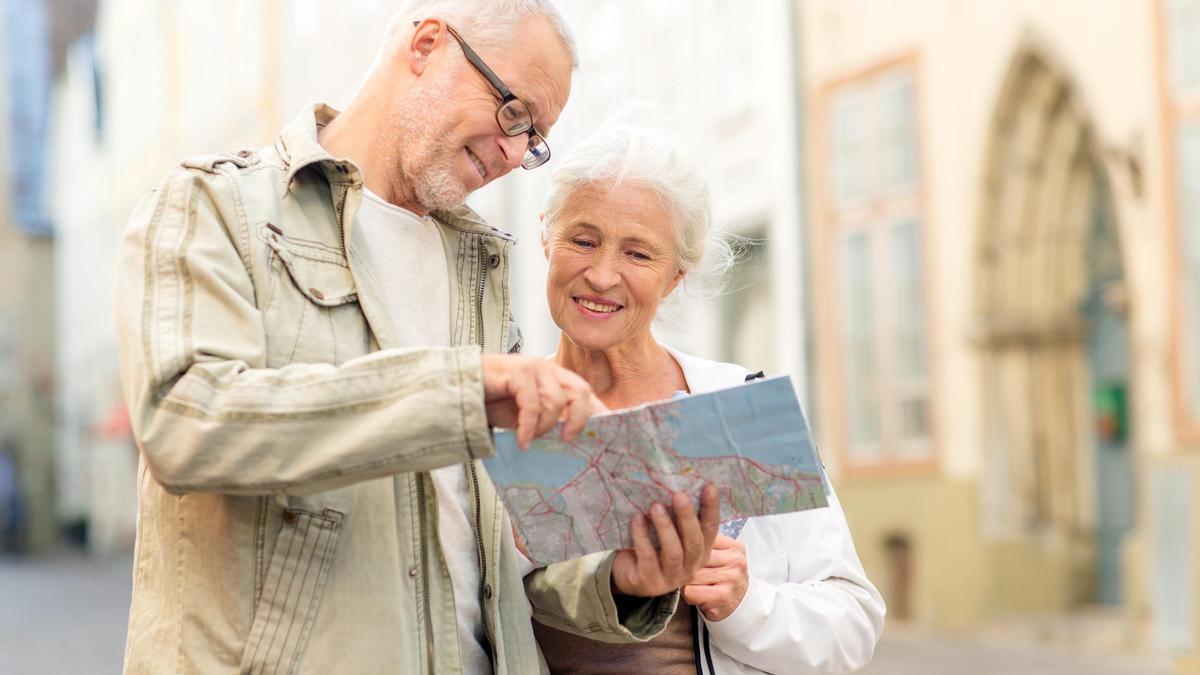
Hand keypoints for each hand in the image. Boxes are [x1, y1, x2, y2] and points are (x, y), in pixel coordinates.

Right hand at [482, 354, 604, 447]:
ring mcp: (533, 367)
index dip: (599, 413)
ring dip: (544, 427)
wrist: (461, 390)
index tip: (607, 435)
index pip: (585, 393)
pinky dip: (529, 426)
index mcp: (555, 378)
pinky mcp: (516, 372)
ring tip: (529, 440)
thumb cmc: (494, 402)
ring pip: (556, 401)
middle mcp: (548, 369)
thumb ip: (550, 420)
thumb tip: (573, 440)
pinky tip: (521, 440)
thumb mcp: (528, 416)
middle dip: (580, 419)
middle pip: (581, 391)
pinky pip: (533, 404)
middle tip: (568, 440)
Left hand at [611, 484, 720, 596]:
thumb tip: (679, 483)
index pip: (711, 529)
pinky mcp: (650, 582)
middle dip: (687, 517)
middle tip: (679, 494)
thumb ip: (678, 516)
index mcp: (700, 552)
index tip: (710, 486)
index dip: (712, 509)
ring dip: (665, 527)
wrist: (628, 575)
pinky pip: (648, 558)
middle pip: (694, 542)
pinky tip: (637, 519)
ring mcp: (671, 578)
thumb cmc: (652, 547)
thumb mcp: (670, 532)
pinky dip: (642, 537)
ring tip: (656, 506)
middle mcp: (690, 567)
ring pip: (673, 552)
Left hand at [682, 533, 748, 620]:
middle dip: (684, 564)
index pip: (703, 537)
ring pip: (691, 574)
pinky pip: (690, 591)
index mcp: (734, 547)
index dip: (687, 544)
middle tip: (685, 571)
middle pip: (695, 556)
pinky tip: (697, 596)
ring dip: (685, 581)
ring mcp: (731, 579)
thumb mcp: (720, 555)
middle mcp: (736, 561)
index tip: (682, 549)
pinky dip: (688, 595)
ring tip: (694, 584)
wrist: (736, 604)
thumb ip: (705, 541)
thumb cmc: (721, 577)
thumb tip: (678, 525)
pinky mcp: (722, 596)